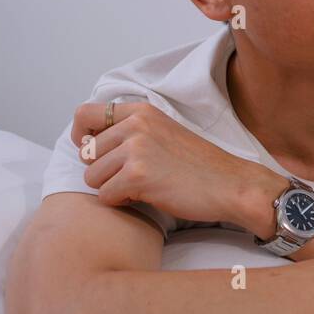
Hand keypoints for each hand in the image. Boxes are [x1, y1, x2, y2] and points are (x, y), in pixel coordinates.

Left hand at [73, 100, 269, 226]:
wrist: (230, 185)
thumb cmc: (199, 166)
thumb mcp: (164, 132)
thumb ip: (130, 131)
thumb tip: (87, 143)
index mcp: (141, 111)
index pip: (85, 114)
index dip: (82, 135)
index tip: (95, 151)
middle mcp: (135, 124)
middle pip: (86, 153)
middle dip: (103, 171)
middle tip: (132, 176)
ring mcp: (136, 148)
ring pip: (92, 177)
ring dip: (112, 188)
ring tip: (143, 186)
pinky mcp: (138, 175)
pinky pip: (105, 195)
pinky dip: (122, 202)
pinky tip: (147, 196)